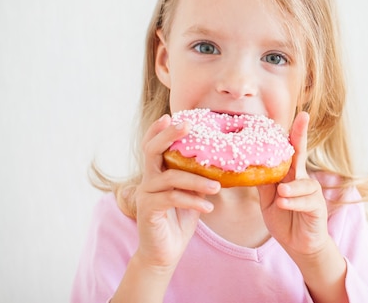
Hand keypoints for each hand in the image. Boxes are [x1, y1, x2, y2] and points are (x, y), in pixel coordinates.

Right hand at [133, 114, 220, 269]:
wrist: (165, 252)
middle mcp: (148, 179)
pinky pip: (171, 198)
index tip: (171, 116)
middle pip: (152, 150)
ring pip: (170, 176)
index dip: (159, 130)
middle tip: (187, 127)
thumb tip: (221, 162)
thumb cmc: (179, 219)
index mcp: (157, 172)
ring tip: (218, 186)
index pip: (153, 145)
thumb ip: (198, 177)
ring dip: (197, 180)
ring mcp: (146, 194)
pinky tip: (208, 209)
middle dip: (169, 135)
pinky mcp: (148, 209)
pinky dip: (192, 201)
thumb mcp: (192, 194)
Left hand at [257, 112, 329, 256]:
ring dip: (290, 188)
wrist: (299, 245)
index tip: (295, 113)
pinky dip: (293, 201)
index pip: (290, 150)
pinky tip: (284, 203)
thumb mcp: (268, 199)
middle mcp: (302, 178)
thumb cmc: (284, 218)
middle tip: (303, 117)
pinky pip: (306, 200)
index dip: (292, 132)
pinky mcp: (317, 207)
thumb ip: (264, 182)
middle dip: (302, 133)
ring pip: (302, 182)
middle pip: (301, 152)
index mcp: (289, 174)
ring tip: (280, 195)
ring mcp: (312, 192)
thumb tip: (248, 165)